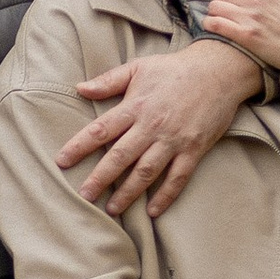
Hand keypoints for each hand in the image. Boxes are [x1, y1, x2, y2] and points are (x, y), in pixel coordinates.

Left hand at [56, 43, 252, 217]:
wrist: (218, 71)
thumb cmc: (173, 69)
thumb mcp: (138, 67)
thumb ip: (108, 81)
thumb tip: (79, 88)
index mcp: (135, 106)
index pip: (100, 129)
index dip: (79, 146)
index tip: (61, 161)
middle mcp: (151, 126)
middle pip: (120, 157)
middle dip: (100, 178)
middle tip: (84, 196)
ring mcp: (174, 140)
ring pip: (146, 172)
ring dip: (128, 193)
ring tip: (111, 209)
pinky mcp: (194, 150)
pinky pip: (178, 178)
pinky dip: (165, 196)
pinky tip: (153, 211)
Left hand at [202, 0, 279, 79]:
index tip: (235, 0)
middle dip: (221, 0)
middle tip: (225, 10)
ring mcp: (250, 18)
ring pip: (215, 6)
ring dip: (214, 11)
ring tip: (218, 17)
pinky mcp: (246, 37)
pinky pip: (216, 24)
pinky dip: (209, 23)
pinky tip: (211, 26)